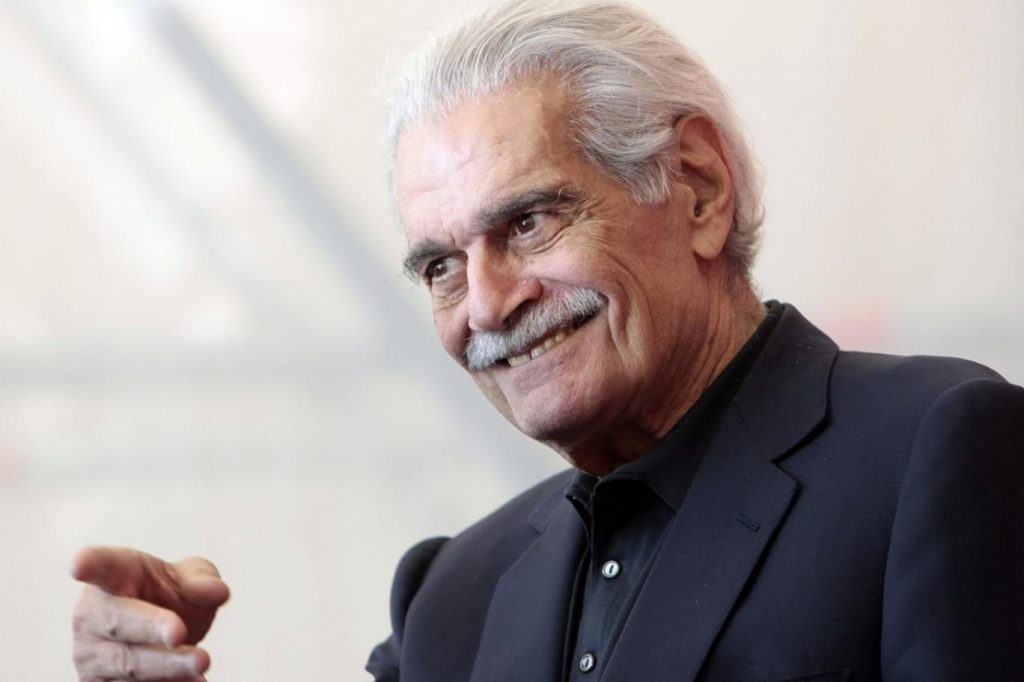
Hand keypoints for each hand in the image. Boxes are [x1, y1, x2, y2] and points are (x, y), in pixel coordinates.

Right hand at [71, 546, 229, 680]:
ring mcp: (92, 654)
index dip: (89, 564)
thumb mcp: (190, 579)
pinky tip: (193, 681)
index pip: (101, 565)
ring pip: (128, 665)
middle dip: (151, 629)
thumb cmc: (170, 596)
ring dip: (166, 666)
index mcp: (114, 574)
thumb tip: (218, 592)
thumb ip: (202, 582)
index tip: (79, 565)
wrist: (164, 634)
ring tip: (201, 662)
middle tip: (180, 632)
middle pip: (120, 622)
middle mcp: (93, 615)